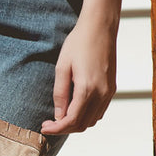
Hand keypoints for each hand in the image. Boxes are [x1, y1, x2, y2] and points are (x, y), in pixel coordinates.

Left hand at [40, 13, 117, 135]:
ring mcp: (109, 91)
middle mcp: (102, 93)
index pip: (71, 121)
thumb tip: (58, 116)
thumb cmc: (78, 43)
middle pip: (82, 125)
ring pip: (92, 121)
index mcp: (87, 89)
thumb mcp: (62, 68)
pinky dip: (86, 116)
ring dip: (75, 124)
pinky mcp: (111, 88)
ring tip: (59, 118)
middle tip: (48, 124)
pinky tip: (73, 109)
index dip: (56, 129)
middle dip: (64, 128)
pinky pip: (99, 111)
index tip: (43, 127)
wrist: (101, 26)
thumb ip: (60, 94)